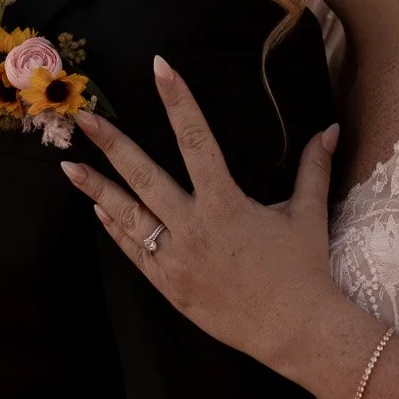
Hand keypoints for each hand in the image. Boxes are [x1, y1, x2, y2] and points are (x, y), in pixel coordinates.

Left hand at [61, 54, 344, 370]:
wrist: (295, 330)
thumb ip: (314, 168)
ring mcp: (177, 259)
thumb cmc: (303, 269)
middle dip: (110, 144)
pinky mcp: (170, 286)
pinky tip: (99, 209)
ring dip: (97, 188)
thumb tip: (330, 129)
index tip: (159, 68)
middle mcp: (194, 226)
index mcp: (225, 202)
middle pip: (142, 176)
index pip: (195, 138)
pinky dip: (116, 229)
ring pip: (128, 216)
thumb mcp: (308, 213)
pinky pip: (136, 252)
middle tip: (82, 118)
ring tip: (69, 166)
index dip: (177, 100)